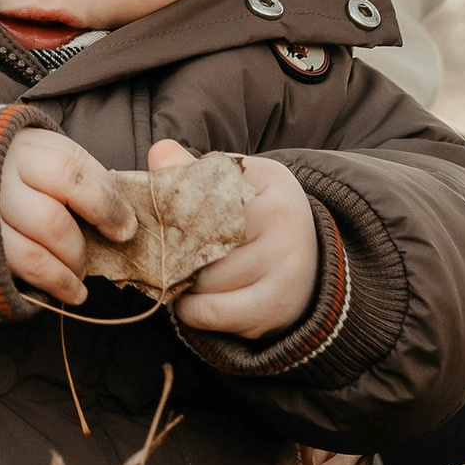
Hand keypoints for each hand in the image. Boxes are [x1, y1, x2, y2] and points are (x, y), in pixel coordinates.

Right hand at [0, 129, 136, 309]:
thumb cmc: (11, 167)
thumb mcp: (43, 152)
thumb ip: (80, 174)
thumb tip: (125, 217)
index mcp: (20, 147)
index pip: (70, 173)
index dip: (105, 205)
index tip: (125, 229)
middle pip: (50, 220)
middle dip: (79, 248)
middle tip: (94, 258)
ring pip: (32, 254)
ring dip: (65, 272)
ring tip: (78, 280)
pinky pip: (14, 273)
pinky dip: (47, 285)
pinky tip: (65, 291)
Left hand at [148, 136, 318, 339]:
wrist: (308, 265)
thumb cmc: (254, 220)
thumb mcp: (232, 185)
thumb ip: (191, 171)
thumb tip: (159, 153)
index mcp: (270, 180)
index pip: (203, 190)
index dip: (171, 209)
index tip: (157, 220)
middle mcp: (284, 219)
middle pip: (201, 236)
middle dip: (171, 249)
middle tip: (156, 254)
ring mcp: (286, 265)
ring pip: (204, 276)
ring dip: (180, 281)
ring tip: (176, 276)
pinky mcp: (277, 306)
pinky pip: (212, 311)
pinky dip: (190, 309)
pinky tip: (188, 300)